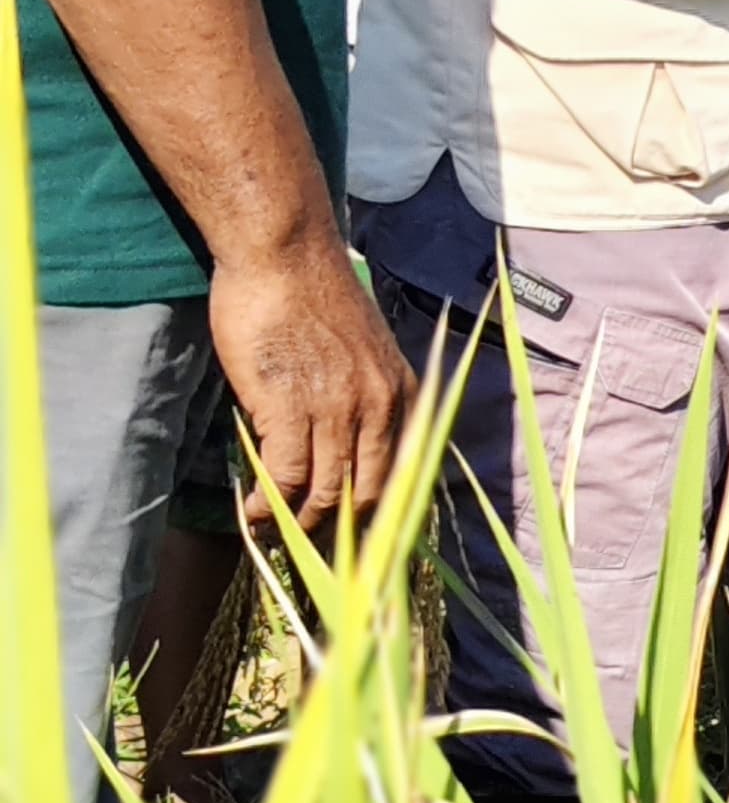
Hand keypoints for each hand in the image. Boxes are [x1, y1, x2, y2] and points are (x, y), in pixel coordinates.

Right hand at [205, 228, 408, 528]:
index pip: (404, 470)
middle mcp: (380, 405)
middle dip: (341, 526)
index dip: (382, 510)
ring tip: (276, 532)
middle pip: (368, 492)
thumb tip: (345, 435)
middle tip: (313, 546)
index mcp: (404, 392)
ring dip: (298, 521)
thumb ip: (364, 390)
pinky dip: (266, 503)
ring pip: (325, 491)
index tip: (364, 536)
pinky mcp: (290, 408)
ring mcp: (337, 409)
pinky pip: (284, 476)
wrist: (285, 256)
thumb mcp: (361, 347)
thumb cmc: (312, 296)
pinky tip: (251, 513)